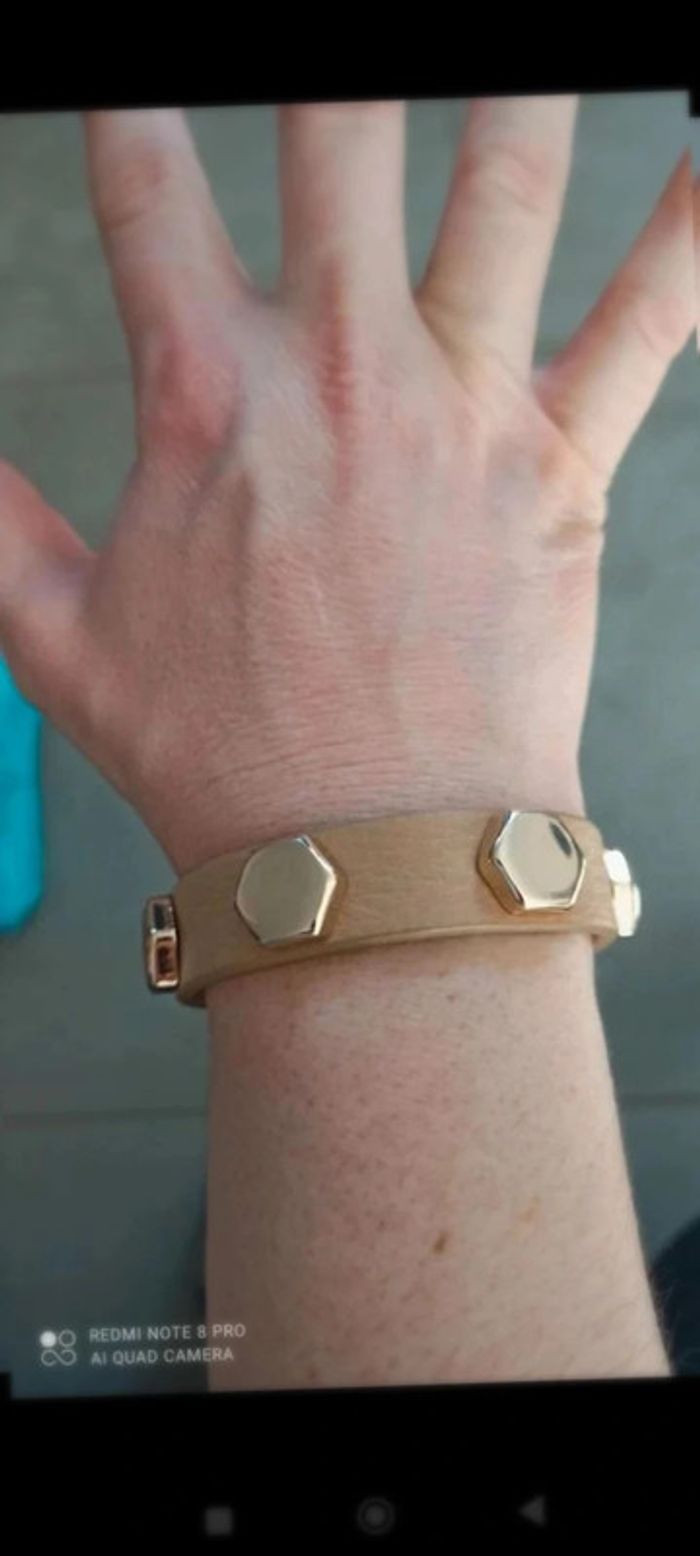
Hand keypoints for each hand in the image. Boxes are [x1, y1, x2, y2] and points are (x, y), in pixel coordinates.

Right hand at [0, 101, 694, 873]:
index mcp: (211, 401)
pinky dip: (687, 232)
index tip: (137, 80)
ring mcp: (461, 409)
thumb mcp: (57, 640)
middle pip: (337, 142)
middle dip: (328, 67)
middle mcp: (342, 373)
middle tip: (327, 40)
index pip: (149, 195)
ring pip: (503, 192)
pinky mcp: (560, 467)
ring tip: (531, 42)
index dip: (132, 108)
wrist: (367, 855)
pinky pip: (645, 324)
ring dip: (516, 92)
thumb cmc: (225, 757)